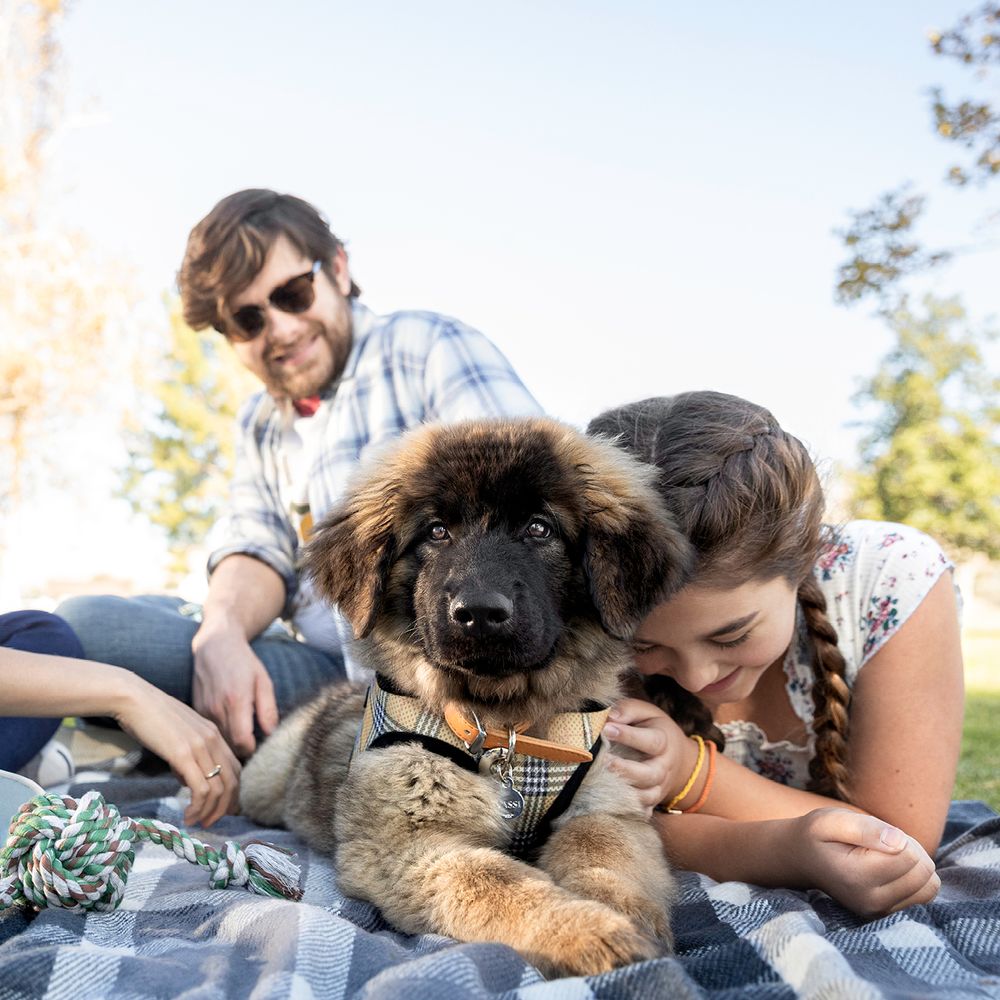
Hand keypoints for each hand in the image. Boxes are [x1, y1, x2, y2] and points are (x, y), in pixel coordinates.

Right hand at [114, 679, 240, 827]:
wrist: (133, 699)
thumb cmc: (150, 717)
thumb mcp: (178, 736)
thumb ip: (188, 755)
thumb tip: (187, 780)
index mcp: (214, 734)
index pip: (235, 768)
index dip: (232, 793)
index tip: (221, 810)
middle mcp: (213, 739)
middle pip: (233, 781)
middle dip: (225, 807)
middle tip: (211, 822)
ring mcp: (201, 746)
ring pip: (219, 789)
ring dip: (210, 812)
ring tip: (196, 823)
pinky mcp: (184, 754)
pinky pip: (201, 788)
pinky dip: (198, 807)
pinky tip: (187, 816)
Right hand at [191, 624, 278, 757]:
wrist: (215, 645)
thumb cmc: (243, 662)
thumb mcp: (263, 681)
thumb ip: (268, 709)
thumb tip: (271, 734)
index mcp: (236, 700)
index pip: (242, 741)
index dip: (252, 749)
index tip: (259, 747)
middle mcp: (217, 707)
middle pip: (228, 745)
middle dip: (241, 750)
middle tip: (252, 745)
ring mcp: (203, 709)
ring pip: (217, 740)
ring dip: (229, 744)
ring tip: (241, 738)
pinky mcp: (196, 710)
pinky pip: (208, 731)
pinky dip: (219, 735)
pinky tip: (228, 728)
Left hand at [603, 697, 696, 810]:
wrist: (678, 758)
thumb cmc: (654, 729)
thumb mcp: (646, 713)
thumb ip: (628, 710)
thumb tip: (609, 716)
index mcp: (664, 742)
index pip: (650, 740)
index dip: (628, 735)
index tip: (606, 729)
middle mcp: (663, 768)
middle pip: (649, 774)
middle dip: (625, 770)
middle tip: (603, 761)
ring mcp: (659, 788)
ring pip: (645, 797)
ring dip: (623, 792)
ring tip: (601, 783)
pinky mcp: (652, 802)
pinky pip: (642, 812)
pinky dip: (627, 812)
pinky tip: (607, 806)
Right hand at [789, 807, 940, 916]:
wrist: (802, 859)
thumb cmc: (818, 834)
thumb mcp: (831, 819)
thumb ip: (865, 828)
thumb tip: (899, 842)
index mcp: (856, 877)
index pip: (909, 855)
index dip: (898, 836)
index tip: (874, 834)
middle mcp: (870, 901)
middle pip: (923, 871)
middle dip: (910, 849)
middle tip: (881, 842)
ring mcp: (880, 912)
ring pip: (929, 886)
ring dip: (915, 865)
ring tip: (886, 855)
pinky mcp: (887, 914)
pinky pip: (925, 895)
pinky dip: (915, 878)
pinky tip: (891, 870)